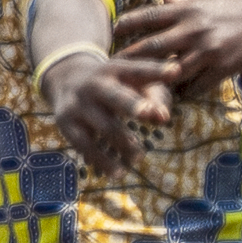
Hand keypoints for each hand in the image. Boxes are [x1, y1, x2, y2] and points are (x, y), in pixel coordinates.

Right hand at [51, 56, 174, 173]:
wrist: (65, 79)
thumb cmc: (113, 84)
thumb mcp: (131, 83)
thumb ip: (152, 97)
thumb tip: (163, 118)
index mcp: (114, 70)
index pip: (137, 69)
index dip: (156, 71)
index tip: (176, 71)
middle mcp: (94, 85)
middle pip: (114, 95)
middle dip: (130, 104)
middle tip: (147, 113)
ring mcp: (78, 105)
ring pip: (104, 125)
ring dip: (123, 143)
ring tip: (139, 157)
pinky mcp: (67, 124)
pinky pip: (85, 145)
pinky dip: (102, 160)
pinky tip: (117, 172)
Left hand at [114, 0, 241, 98]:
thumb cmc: (241, 9)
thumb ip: (182, 1)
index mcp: (189, 10)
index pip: (149, 15)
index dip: (127, 23)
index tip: (112, 30)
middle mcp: (194, 30)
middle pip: (153, 45)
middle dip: (131, 56)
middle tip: (113, 65)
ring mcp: (207, 51)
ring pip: (172, 69)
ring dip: (155, 79)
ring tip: (138, 86)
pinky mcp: (221, 69)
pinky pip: (196, 85)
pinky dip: (184, 92)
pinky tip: (174, 97)